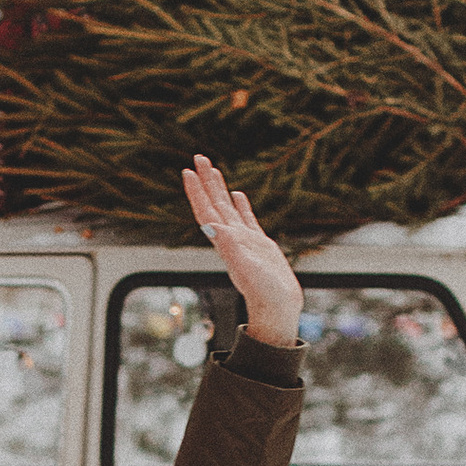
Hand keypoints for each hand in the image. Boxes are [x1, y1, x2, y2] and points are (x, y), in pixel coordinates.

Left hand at [183, 152, 301, 347]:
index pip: (206, 211)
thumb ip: (230, 247)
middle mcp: (231, 239)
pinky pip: (247, 218)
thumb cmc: (263, 292)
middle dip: (206, 181)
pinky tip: (238, 194)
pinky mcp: (260, 244)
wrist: (278, 309)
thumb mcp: (247, 268)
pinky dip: (241, 205)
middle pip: (214, 204)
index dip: (196, 192)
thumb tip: (211, 226)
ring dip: (219, 189)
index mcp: (226, 242)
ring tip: (213, 169)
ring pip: (228, 208)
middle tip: (198, 156)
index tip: (188, 171)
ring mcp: (245, 241)